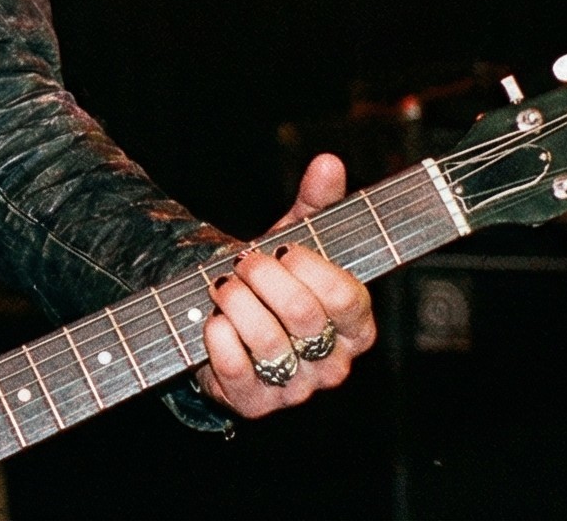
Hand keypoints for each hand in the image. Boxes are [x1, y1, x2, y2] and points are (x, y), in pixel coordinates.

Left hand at [193, 154, 377, 417]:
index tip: (283, 248)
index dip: (309, 267)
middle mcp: (334, 362)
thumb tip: (328, 162)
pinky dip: (218, 339)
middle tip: (242, 261)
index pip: (347, 296)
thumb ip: (317, 204)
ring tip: (222, 286)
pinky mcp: (256, 404)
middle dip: (264, 277)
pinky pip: (238, 372)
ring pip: (270, 344)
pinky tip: (210, 321)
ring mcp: (297, 388)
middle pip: (304, 315)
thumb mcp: (297, 239)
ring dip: (237, 304)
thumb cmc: (275, 282)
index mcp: (356, 324)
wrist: (229, 323)